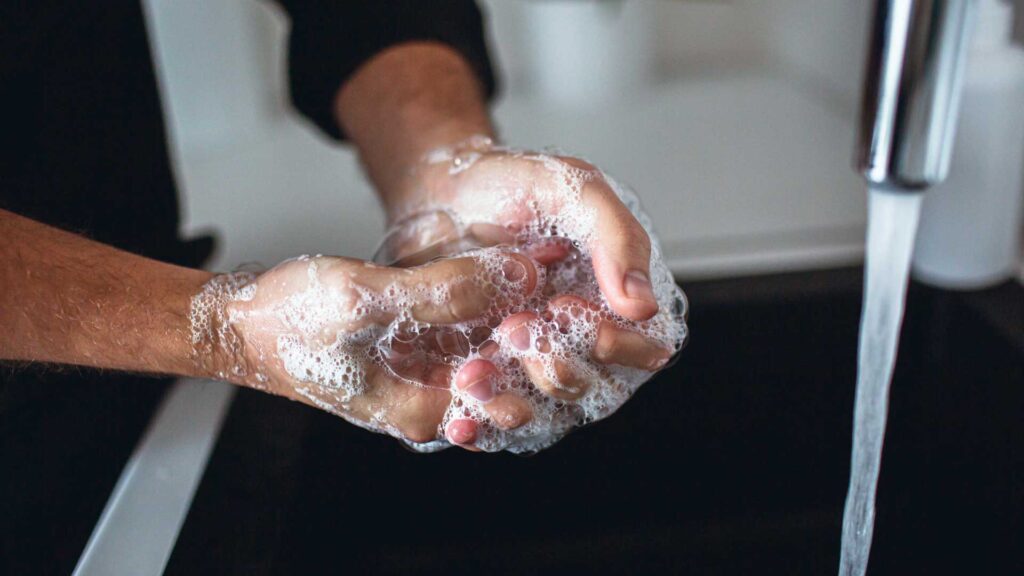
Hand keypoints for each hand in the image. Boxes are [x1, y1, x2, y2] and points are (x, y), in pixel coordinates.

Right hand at [197, 251, 539, 448]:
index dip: (545, 341)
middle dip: (543, 324)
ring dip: (523, 304)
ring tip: (550, 260)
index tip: (565, 297)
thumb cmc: (287, 319)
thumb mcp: (366, 298)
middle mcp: (433, 401)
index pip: (512, 389)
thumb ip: (445, 289)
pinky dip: (496, 298)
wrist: (241, 321)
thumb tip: (518, 274)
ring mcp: (428, 376)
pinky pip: (473, 327)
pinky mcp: (422, 350)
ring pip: (496, 344)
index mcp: (423, 409)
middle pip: (512, 371)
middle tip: (569, 278)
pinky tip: (517, 263)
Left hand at [382, 139, 680, 431]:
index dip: (615, 345)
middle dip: (558, 370)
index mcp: (617, 300)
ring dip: (517, 407)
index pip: (645, 349)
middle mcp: (583, 342)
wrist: (435, 194)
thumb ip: (615, 236)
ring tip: (475, 373)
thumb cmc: (509, 184)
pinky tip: (462, 419)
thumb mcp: (570, 187)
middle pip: (597, 391)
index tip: (564, 308)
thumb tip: (643, 306)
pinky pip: (497, 422)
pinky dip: (483, 427)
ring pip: (548, 415)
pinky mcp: (492, 380)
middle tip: (513, 327)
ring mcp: (536, 366)